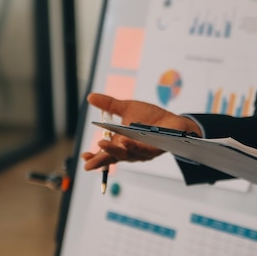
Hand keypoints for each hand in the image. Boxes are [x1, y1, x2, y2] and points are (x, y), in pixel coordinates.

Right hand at [81, 93, 201, 170]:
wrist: (172, 121)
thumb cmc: (149, 118)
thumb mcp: (127, 108)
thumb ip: (109, 105)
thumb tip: (90, 97)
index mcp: (121, 144)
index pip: (105, 154)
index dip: (94, 158)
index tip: (84, 156)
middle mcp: (130, 151)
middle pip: (114, 157)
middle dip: (102, 158)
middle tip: (89, 158)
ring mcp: (142, 152)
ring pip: (127, 154)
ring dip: (115, 151)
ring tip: (103, 144)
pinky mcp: (155, 149)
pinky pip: (144, 150)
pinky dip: (134, 146)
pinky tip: (126, 140)